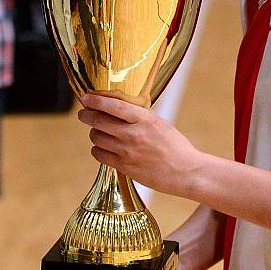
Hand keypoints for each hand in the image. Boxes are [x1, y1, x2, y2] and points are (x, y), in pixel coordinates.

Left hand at [78, 92, 203, 196]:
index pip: (115, 106)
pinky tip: (103, 147)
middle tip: (83, 113)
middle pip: (100, 121)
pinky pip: (100, 155)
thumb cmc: (176, 147)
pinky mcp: (125, 167)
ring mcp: (128, 152)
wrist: (187, 172)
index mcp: (146, 119)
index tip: (86, 97)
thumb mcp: (160, 123)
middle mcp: (134, 135)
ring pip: (97, 138)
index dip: (96, 100)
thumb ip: (140, 117)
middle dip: (87, 115)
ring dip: (94, 133)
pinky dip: (98, 149)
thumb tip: (118, 109)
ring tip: (98, 132)